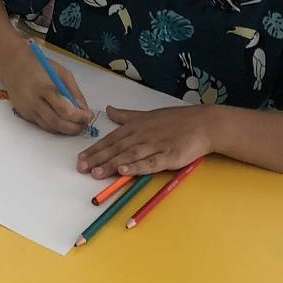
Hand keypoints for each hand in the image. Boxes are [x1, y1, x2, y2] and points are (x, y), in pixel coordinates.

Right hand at [2, 47, 94, 135]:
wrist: (12, 65)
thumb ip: (74, 91)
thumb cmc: (40, 66)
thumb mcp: (61, 72)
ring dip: (65, 130)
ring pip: (50, 128)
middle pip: (57, 123)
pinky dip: (55, 126)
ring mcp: (27, 110)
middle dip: (74, 128)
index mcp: (44, 88)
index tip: (89, 116)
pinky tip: (63, 121)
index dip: (79, 117)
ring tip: (76, 125)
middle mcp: (34, 102)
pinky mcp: (24, 114)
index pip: (64, 109)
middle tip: (84, 125)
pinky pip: (42, 125)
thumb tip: (85, 110)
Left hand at [77, 104, 211, 177]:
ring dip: (111, 164)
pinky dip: (136, 167)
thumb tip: (108, 110)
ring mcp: (154, 146)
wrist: (201, 124)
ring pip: (129, 156)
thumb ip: (126, 116)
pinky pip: (149, 163)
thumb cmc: (174, 120)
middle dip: (98, 159)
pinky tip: (124, 171)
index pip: (111, 139)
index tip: (80, 158)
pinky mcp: (168, 156)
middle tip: (81, 168)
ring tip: (96, 172)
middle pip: (116, 148)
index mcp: (135, 126)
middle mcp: (141, 135)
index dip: (95, 149)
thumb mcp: (146, 115)